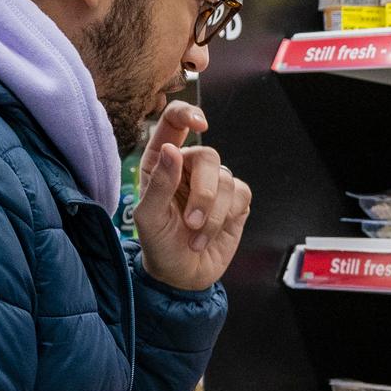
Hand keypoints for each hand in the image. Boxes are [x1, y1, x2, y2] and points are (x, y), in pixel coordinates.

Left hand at [136, 101, 251, 290]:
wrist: (181, 276)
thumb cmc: (158, 244)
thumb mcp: (149, 218)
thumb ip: (159, 184)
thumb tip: (174, 150)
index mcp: (161, 161)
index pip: (174, 122)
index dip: (188, 114)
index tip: (201, 125)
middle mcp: (188, 167)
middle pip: (207, 155)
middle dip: (203, 192)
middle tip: (191, 222)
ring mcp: (214, 183)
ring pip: (226, 179)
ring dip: (212, 214)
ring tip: (196, 236)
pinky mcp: (235, 201)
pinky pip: (241, 194)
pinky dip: (226, 217)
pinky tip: (210, 235)